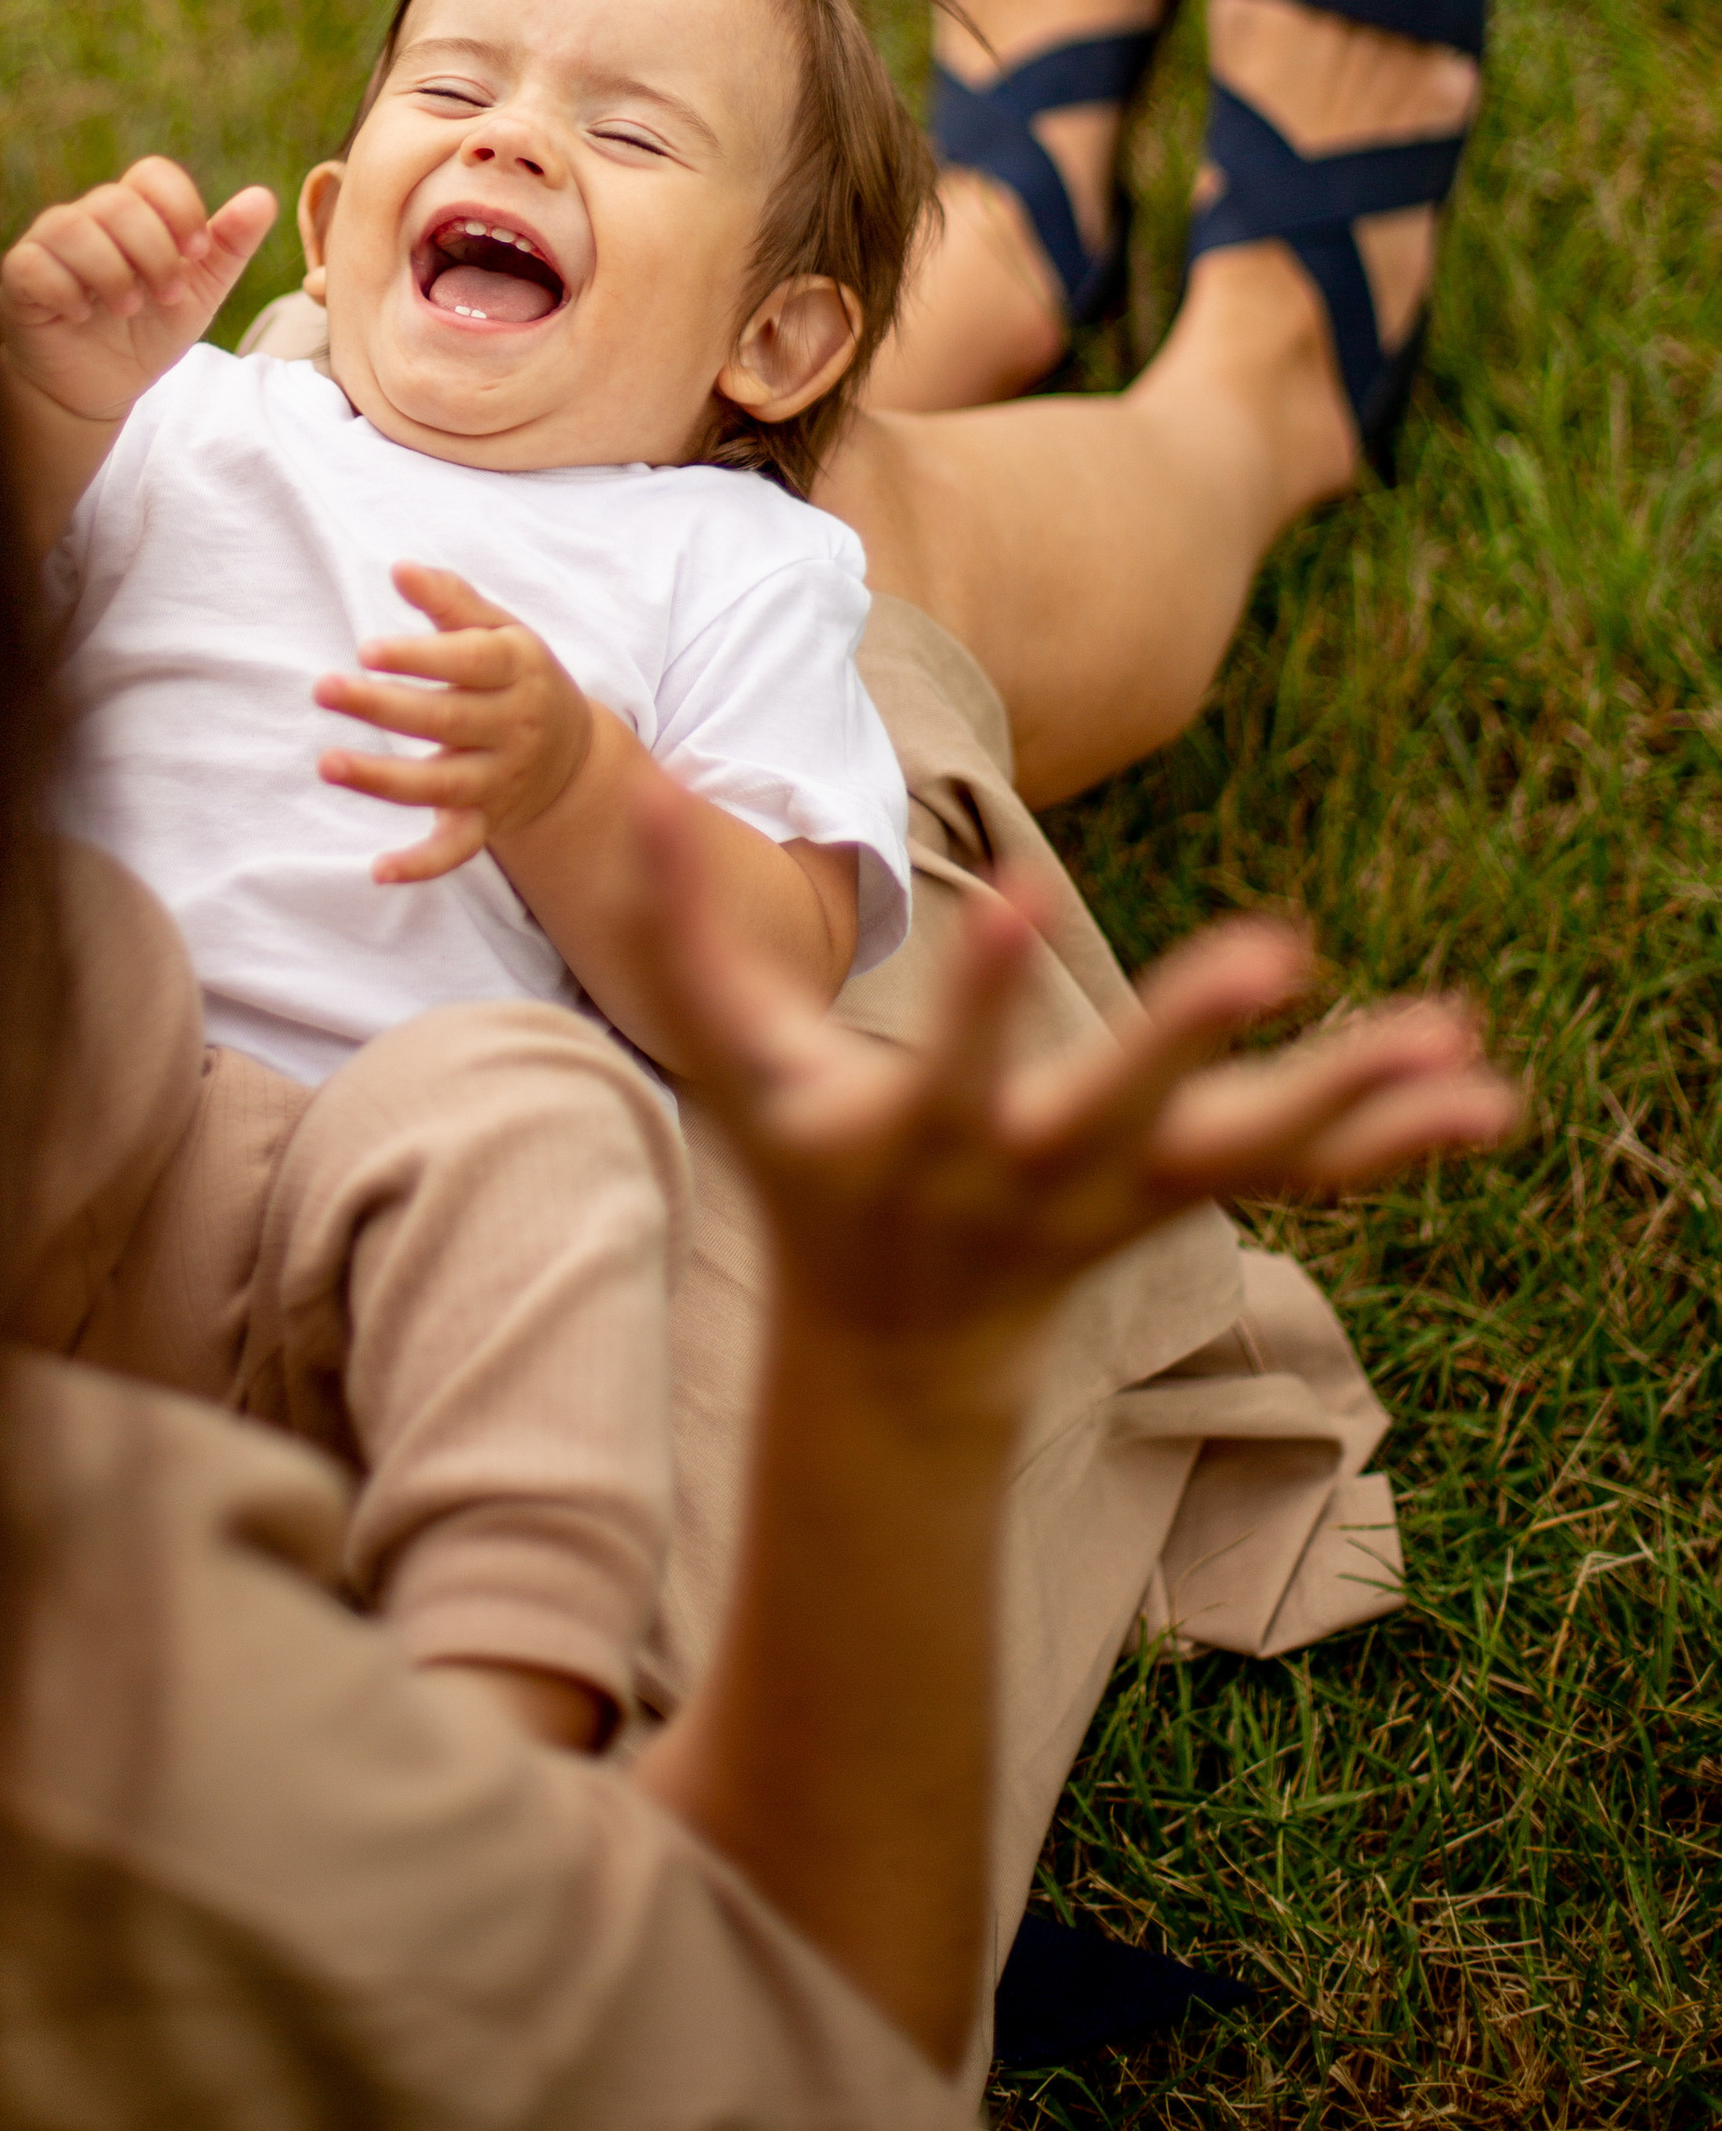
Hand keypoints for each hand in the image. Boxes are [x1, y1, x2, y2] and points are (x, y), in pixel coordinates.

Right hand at [0, 158, 276, 435]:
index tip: (197, 252)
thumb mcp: (199, 292)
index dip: (180, 207)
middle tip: (167, 296)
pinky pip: (33, 264)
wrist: (99, 389)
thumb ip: (229, 246)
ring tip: (129, 308)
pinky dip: (65, 290)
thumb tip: (263, 197)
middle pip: (116, 202)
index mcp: (134, 214)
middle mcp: (88, 219)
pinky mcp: (18, 279)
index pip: (152, 175)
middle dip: (152, 251)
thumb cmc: (147, 332)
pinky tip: (83, 314)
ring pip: (71, 227)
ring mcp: (48, 246)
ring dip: (111, 271)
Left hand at [315, 562, 597, 884]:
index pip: (469, 662)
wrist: (575, 752)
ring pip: (440, 785)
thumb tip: (399, 569)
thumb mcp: (501, 630)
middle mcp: (513, 728)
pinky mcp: (486, 822)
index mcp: (518, 670)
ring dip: (382, 778)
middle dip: (383, 706)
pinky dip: (422, 864)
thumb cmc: (519, 675)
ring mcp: (500, 779)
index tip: (366, 649)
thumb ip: (451, 601)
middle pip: (445, 720)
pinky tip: (378, 870)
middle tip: (324, 687)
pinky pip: (457, 849)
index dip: (419, 657)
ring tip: (327, 763)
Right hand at [622, 763, 1519, 1414]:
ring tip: (1458, 1041)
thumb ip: (687, 937)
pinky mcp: (1185, 1198)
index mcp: (918, 1138)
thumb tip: (638, 795)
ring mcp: (1122, 1196)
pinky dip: (1392, 1138)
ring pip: (1248, 1152)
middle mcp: (1031, 1177)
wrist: (894, 1335)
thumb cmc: (804, 1166)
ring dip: (1353, 1099)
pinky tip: (1491, 1097)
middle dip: (1192, 1032)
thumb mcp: (736, 1069)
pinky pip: (1301, 1173)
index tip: (1019, 893)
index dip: (980, 989)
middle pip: (1125, 1111)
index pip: (950, 1063)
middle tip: (1278, 946)